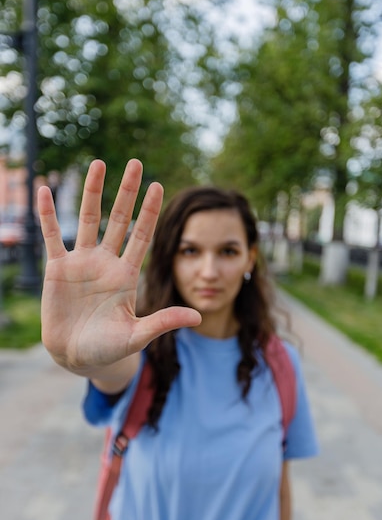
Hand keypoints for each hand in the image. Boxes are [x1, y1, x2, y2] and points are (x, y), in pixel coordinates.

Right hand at [38, 159, 200, 382]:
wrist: (77, 357)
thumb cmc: (109, 348)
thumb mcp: (137, 335)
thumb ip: (163, 321)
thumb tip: (199, 316)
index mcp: (127, 275)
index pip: (142, 235)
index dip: (150, 212)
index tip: (158, 186)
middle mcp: (106, 262)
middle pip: (118, 219)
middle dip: (127, 191)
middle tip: (136, 163)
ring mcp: (81, 263)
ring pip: (88, 219)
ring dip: (92, 192)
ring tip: (98, 164)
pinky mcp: (57, 268)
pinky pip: (52, 236)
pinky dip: (47, 214)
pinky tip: (44, 190)